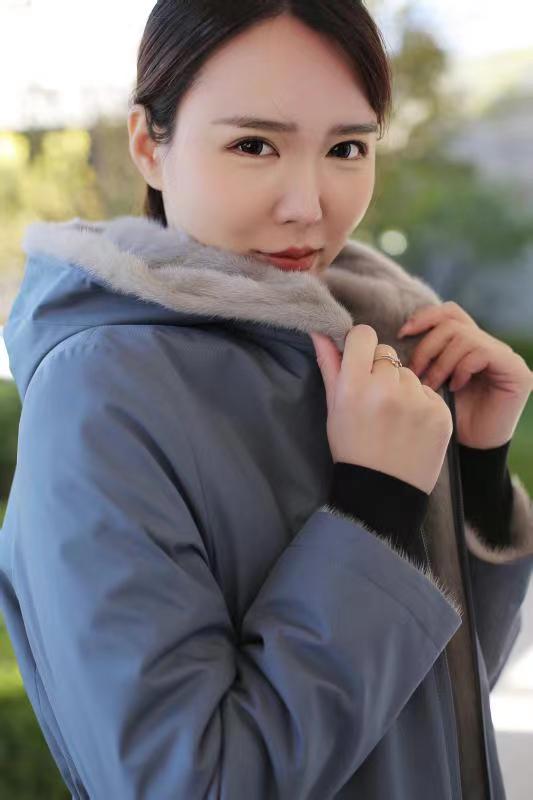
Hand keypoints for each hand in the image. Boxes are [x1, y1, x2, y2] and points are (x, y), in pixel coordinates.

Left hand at [397, 301, 532, 448]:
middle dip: (427, 347)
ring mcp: (505, 356)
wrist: (470, 447)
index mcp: (470, 343)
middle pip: (452, 323)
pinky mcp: (516, 370)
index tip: (402, 334)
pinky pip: (481, 352)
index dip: (424, 317)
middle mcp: (490, 344)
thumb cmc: (447, 417)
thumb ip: (425, 356)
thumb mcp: (429, 381)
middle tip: (414, 373)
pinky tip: (455, 388)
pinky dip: (462, 368)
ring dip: (441, 362)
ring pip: (464, 336)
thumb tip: (400, 335)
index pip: (449, 312)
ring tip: (432, 384)